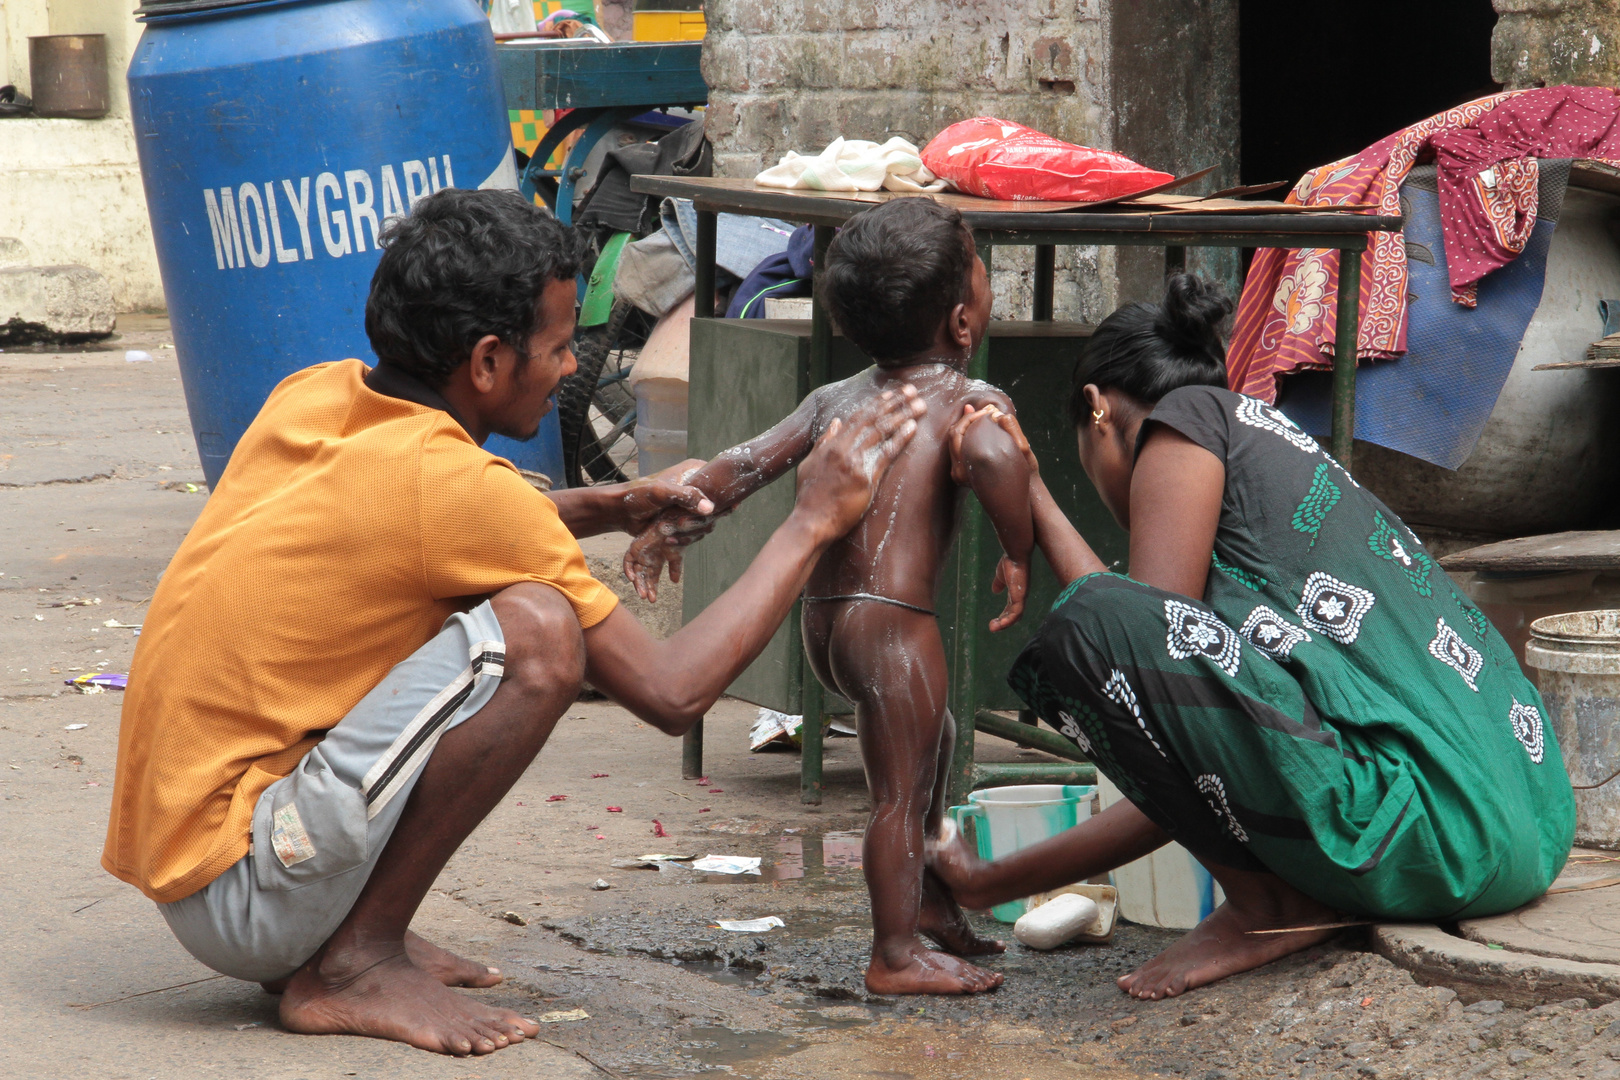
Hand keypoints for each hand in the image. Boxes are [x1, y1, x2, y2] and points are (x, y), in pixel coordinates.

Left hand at [617, 458, 715, 537]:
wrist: (621, 511)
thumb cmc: (637, 495)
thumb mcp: (661, 492)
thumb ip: (686, 496)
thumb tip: (710, 508)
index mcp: (694, 473)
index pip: (719, 484)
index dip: (722, 499)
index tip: (724, 510)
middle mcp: (696, 489)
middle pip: (713, 509)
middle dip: (697, 521)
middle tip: (680, 523)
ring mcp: (690, 507)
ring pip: (703, 524)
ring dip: (688, 533)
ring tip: (668, 533)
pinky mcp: (683, 521)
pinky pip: (693, 534)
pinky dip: (684, 539)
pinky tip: (670, 541)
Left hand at [623, 525, 670, 602]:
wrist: (672, 522)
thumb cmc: (675, 536)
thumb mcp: (677, 555)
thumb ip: (675, 568)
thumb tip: (675, 582)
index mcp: (656, 560)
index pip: (652, 577)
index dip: (652, 588)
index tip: (653, 600)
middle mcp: (647, 558)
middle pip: (643, 577)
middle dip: (645, 589)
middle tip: (648, 599)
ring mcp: (640, 553)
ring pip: (636, 572)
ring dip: (638, 583)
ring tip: (642, 594)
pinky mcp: (635, 547)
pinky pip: (628, 561)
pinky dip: (629, 570)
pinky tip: (633, 579)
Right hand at [792, 385, 924, 543]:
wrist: (811, 522)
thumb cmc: (809, 497)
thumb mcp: (810, 464)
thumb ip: (824, 442)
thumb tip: (835, 422)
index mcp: (832, 444)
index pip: (858, 416)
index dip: (877, 402)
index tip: (892, 393)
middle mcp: (843, 448)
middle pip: (873, 418)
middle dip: (895, 402)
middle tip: (912, 390)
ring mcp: (854, 462)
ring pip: (882, 431)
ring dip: (903, 415)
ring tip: (920, 405)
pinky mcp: (865, 478)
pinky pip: (886, 453)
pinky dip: (900, 438)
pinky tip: (913, 428)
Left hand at [948, 403, 1038, 484]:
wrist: (1014, 502)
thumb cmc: (1020, 479)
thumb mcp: (1022, 451)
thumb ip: (1011, 430)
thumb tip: (999, 414)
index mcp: (966, 467)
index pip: (958, 432)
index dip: (972, 417)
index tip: (987, 412)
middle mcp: (958, 472)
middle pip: (953, 435)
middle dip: (968, 419)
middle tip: (984, 411)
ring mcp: (958, 474)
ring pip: (954, 442)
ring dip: (967, 426)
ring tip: (982, 416)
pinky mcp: (961, 474)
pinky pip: (959, 449)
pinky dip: (968, 435)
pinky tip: (980, 428)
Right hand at [988, 554, 1028, 631]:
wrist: (1016, 554)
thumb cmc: (1011, 562)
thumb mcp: (1001, 576)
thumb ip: (999, 583)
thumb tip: (995, 590)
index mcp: (1016, 593)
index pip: (1011, 609)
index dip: (1003, 617)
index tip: (994, 622)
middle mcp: (1021, 597)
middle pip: (1014, 616)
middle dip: (1003, 623)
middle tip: (992, 628)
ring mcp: (1022, 597)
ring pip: (1015, 617)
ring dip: (1004, 624)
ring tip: (992, 628)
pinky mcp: (1021, 596)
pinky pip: (1016, 613)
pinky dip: (1008, 620)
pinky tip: (1000, 624)